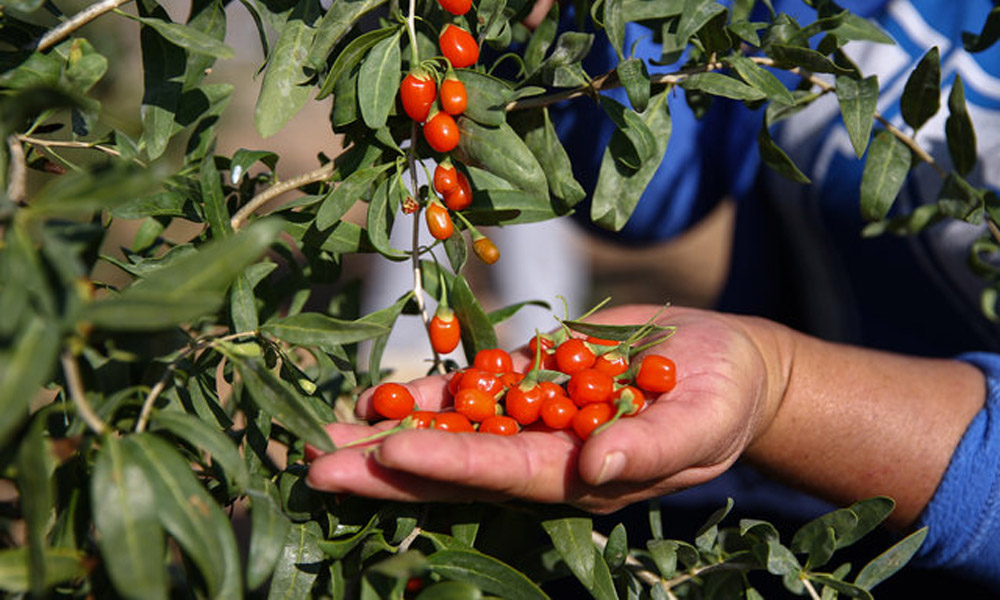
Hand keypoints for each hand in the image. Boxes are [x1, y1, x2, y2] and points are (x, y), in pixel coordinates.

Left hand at [306, 305, 791, 513]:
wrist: (720, 364)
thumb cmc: (722, 400)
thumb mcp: (701, 425)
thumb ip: (650, 451)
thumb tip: (594, 467)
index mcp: (578, 476)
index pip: (502, 475)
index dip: (446, 465)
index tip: (389, 454)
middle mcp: (542, 457)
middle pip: (453, 465)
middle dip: (383, 468)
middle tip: (313, 466)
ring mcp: (529, 422)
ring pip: (446, 429)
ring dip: (384, 431)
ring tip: (320, 434)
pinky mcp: (527, 384)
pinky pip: (467, 389)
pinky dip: (422, 392)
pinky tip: (373, 396)